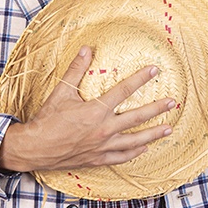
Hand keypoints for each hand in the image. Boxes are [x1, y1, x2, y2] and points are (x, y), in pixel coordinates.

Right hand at [0, 46, 175, 172]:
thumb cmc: (47, 120)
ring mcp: (103, 146)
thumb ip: (76, 70)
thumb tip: (86, 49)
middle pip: (137, 117)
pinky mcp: (98, 158)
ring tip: (168, 129)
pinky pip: (122, 156)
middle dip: (156, 109)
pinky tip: (144, 148)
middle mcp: (103, 129)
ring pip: (135, 140)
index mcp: (96, 111)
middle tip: (172, 102)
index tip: (155, 70)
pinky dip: (135, 152)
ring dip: (153, 133)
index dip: (140, 79)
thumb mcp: (61, 92)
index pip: (123, 91)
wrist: (35, 148)